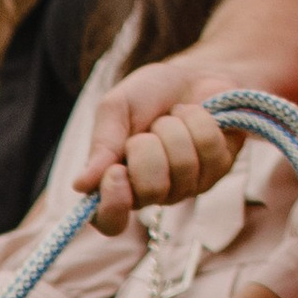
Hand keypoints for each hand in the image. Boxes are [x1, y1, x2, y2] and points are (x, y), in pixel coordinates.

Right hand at [76, 56, 236, 229]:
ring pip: (183, 167)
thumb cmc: (148, 95)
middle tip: (148, 130)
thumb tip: (81, 186)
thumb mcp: (116, 108)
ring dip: (175, 128)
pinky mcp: (216, 171)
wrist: (192, 75)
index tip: (116, 171)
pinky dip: (201, 122)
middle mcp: (150, 193)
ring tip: (172, 118)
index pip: (110, 223)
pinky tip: (197, 118)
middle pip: (151, 190)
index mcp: (116, 185)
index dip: (114, 204)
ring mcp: (186, 186)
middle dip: (149, 147)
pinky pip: (209, 151)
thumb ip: (101, 145)